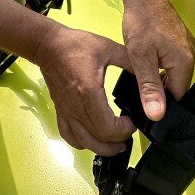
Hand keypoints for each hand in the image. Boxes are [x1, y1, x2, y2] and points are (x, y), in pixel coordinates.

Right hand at [36, 26, 135, 155]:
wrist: (48, 45)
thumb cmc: (73, 45)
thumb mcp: (107, 48)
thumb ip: (128, 60)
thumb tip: (147, 70)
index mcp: (89, 94)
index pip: (108, 128)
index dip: (125, 130)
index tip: (132, 120)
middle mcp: (76, 107)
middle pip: (98, 139)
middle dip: (116, 142)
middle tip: (128, 135)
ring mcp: (67, 111)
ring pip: (83, 142)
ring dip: (101, 148)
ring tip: (114, 145)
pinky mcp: (61, 110)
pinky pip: (68, 135)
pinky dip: (81, 142)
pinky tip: (90, 139)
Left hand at [122, 0, 194, 120]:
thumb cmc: (141, 21)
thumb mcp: (140, 58)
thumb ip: (149, 87)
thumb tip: (157, 113)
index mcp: (185, 62)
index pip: (178, 97)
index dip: (162, 103)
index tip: (145, 100)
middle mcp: (190, 55)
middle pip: (176, 85)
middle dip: (158, 87)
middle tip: (139, 79)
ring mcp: (186, 46)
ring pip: (173, 73)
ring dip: (157, 74)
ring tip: (142, 65)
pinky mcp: (180, 41)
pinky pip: (173, 61)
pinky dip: (160, 64)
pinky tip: (147, 57)